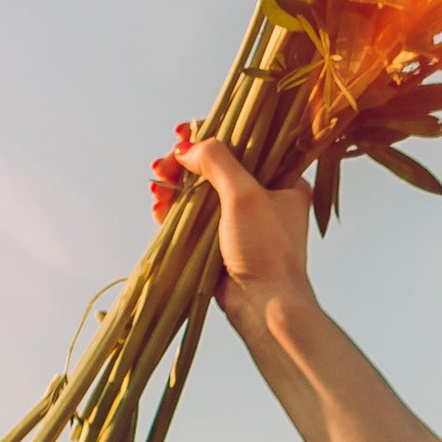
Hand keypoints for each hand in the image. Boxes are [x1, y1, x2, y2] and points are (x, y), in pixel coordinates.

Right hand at [169, 129, 317, 313]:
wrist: (266, 307)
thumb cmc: (267, 251)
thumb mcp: (245, 195)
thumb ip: (218, 162)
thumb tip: (187, 146)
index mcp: (284, 180)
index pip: (244, 142)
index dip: (209, 134)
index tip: (180, 134)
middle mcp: (265, 197)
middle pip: (216, 166)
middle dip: (184, 164)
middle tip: (161, 167)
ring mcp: (242, 221)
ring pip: (202, 191)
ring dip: (175, 187)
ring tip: (156, 189)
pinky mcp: (222, 242)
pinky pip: (195, 218)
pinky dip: (175, 210)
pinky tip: (159, 208)